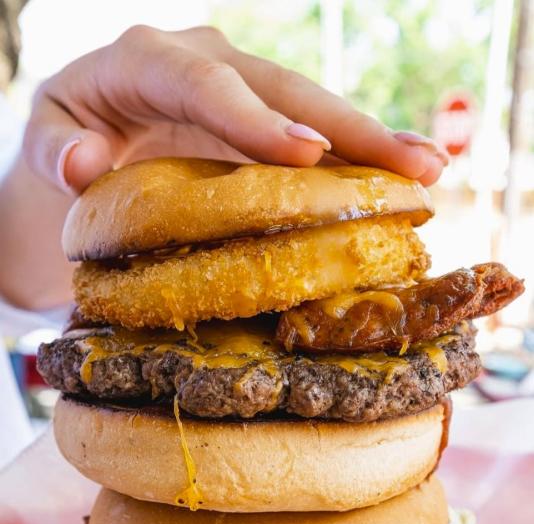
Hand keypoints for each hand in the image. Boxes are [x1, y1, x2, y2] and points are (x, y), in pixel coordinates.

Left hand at [23, 25, 447, 194]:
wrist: (84, 146)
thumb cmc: (63, 141)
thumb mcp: (45, 142)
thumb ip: (54, 152)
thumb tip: (83, 164)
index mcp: (145, 61)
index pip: (204, 81)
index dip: (255, 116)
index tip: (304, 155)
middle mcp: (205, 66)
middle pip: (281, 90)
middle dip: (347, 128)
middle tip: (409, 165)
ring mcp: (239, 96)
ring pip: (311, 113)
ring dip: (372, 144)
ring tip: (429, 173)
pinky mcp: (259, 127)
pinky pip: (312, 142)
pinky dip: (355, 163)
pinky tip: (401, 182)